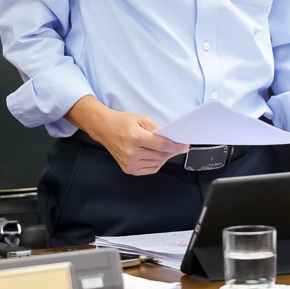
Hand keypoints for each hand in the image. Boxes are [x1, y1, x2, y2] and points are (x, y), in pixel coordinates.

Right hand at [66, 96, 187, 174]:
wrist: (104, 129)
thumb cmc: (122, 122)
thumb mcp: (142, 119)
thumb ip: (158, 129)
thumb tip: (172, 138)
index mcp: (136, 138)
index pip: (162, 146)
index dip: (176, 146)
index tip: (185, 146)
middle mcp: (132, 153)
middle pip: (161, 156)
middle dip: (172, 151)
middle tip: (178, 145)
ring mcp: (129, 163)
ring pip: (157, 163)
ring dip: (165, 157)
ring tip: (164, 148)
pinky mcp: (128, 170)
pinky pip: (150, 169)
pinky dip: (156, 163)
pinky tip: (155, 155)